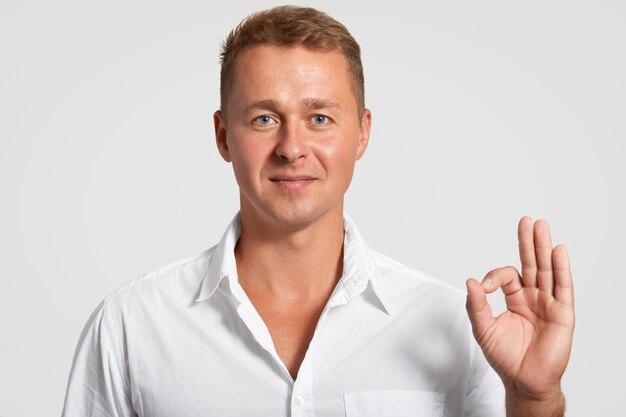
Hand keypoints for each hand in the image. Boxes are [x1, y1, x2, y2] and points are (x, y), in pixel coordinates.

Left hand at [465, 217, 574, 399]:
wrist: (524, 381)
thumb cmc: (505, 357)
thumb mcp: (483, 329)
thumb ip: (476, 305)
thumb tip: (470, 280)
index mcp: (515, 298)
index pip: (507, 275)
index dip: (494, 276)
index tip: (484, 286)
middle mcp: (533, 297)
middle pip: (531, 263)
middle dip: (528, 242)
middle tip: (526, 220)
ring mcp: (549, 304)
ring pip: (547, 270)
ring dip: (544, 247)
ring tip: (541, 225)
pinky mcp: (562, 314)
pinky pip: (563, 287)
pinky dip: (561, 268)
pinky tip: (558, 251)